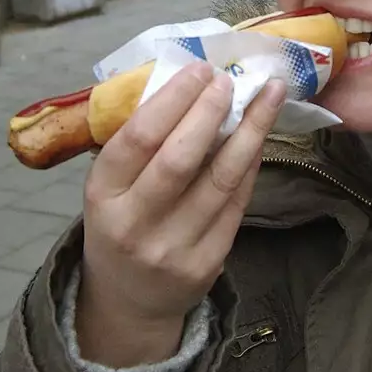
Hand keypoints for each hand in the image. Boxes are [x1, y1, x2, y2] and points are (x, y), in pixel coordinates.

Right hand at [76, 61, 286, 366]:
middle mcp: (134, 225)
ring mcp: (173, 248)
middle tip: (231, 78)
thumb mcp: (109, 188)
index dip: (173, 100)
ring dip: (250, 132)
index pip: (138, 140)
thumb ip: (138, 145)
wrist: (129, 301)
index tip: (199, 70)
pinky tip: (260, 137)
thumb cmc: (120, 225)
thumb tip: (186, 84)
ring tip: (269, 95)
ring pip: (220, 181)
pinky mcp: (207, 264)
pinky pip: (236, 204)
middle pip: (180, 160)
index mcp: (101, 197)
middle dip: (210, 112)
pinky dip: (251, 165)